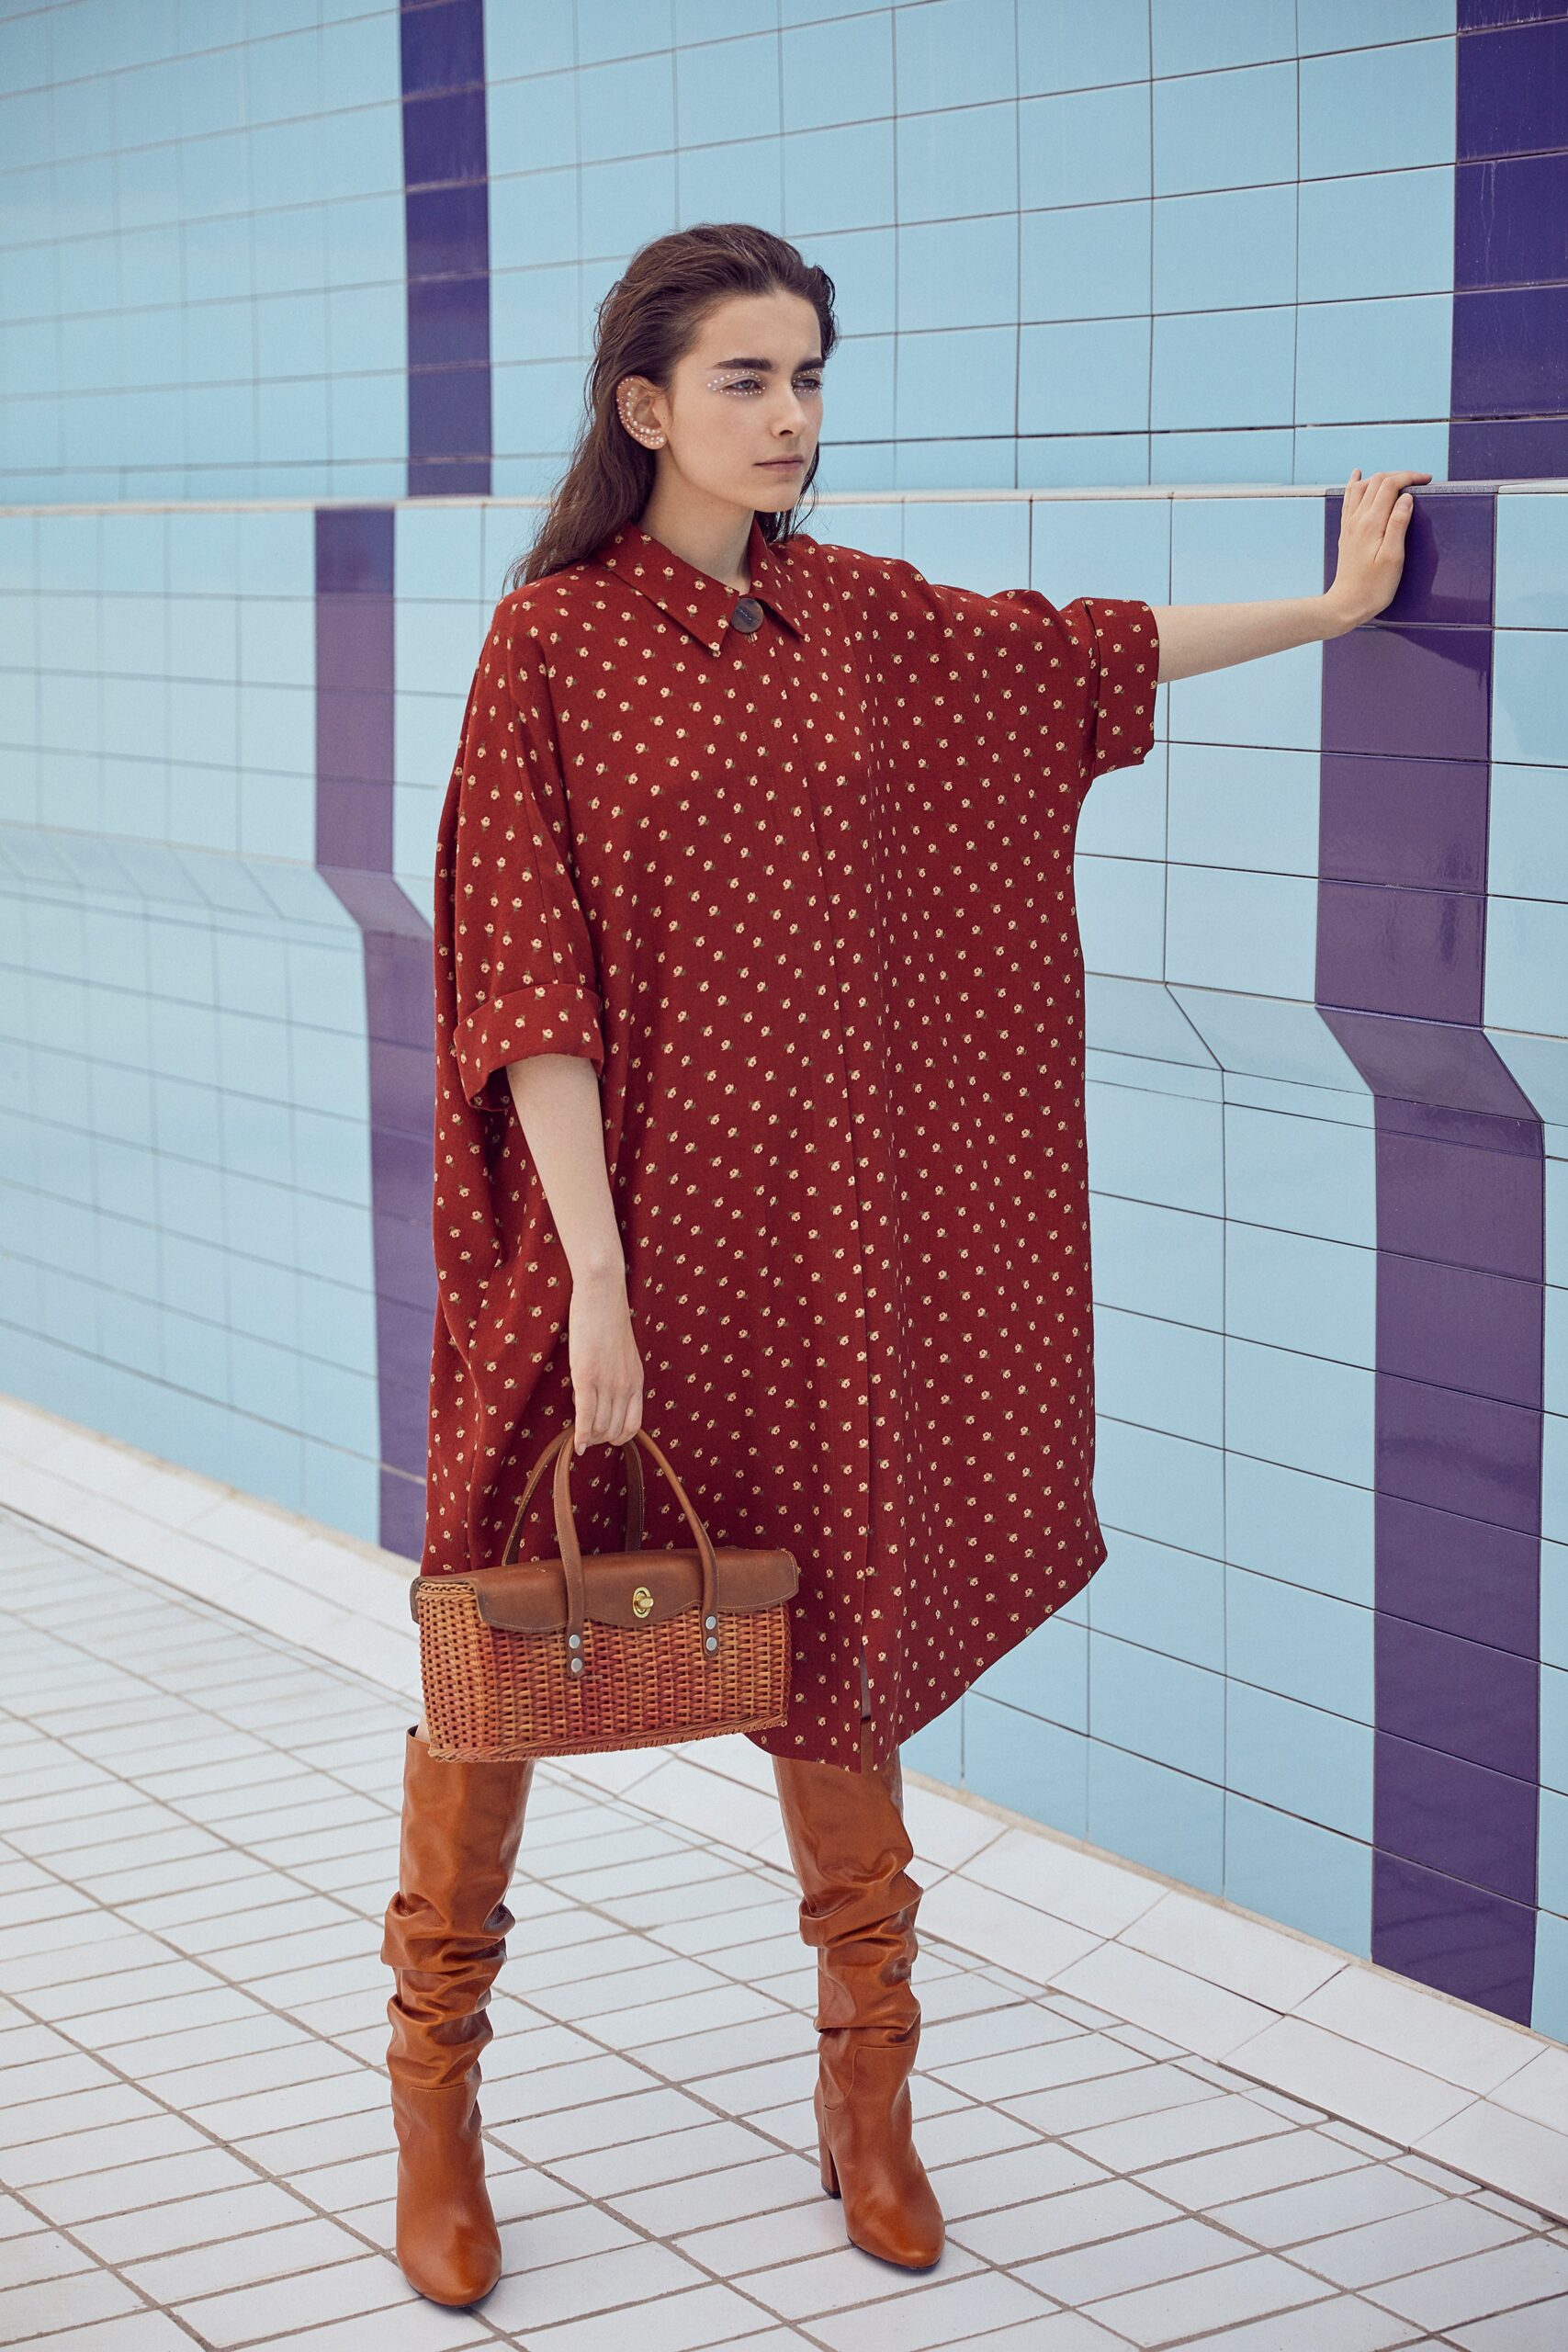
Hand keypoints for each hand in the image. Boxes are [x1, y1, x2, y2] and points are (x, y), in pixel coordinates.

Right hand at [567, 1264, 643, 1454]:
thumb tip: (605, 1396)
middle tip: (584, 1430)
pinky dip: (580, 1435)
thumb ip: (619, 1376)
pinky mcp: (586, 1376)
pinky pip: (585, 1416)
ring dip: (587, 1436)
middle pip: (614, 1431)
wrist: (603, 1294)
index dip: (617, 1437)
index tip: (602, 1432)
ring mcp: (607, 1383)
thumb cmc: (607, 1320)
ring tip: (577, 1427)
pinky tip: (575, 1444)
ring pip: (599, 1427)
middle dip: (598, 1438)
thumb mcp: (623, 1353)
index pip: (633, 1426)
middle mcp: (626, 1386)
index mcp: (637, 1381)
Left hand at [1326, 467, 1430, 630]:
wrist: (1347, 603)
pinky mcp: (1346, 532)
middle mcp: (1358, 519)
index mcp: (1372, 523)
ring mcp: (1350, 524)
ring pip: (1362, 487)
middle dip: (1399, 475)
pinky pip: (1349, 499)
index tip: (1426, 480)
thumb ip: (1398, 524)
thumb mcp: (1393, 557)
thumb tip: (1406, 498)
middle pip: (1377, 481)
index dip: (1410, 477)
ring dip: (1381, 477)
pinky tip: (1358, 476)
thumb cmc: (1374, 586)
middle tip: (1418, 480)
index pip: (1390, 485)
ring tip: (1398, 478)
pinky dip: (1355, 484)